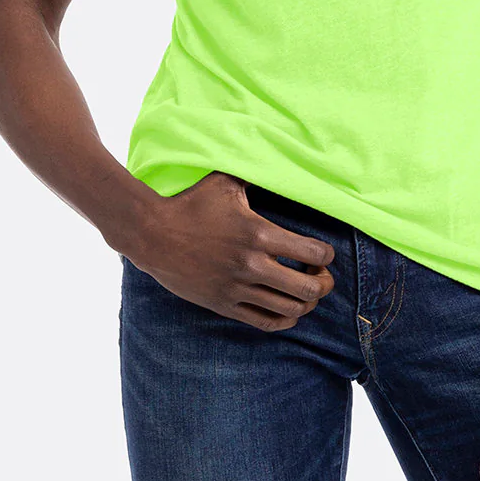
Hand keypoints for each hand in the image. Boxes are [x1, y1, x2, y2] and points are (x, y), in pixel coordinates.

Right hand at [123, 171, 336, 331]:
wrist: (152, 233)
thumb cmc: (191, 203)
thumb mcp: (226, 181)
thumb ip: (255, 173)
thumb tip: (278, 158)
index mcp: (258, 233)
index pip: (313, 253)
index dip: (327, 255)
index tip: (324, 252)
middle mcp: (252, 265)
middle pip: (308, 288)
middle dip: (324, 283)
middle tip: (321, 275)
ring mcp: (237, 288)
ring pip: (290, 310)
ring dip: (307, 303)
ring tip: (306, 291)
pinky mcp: (224, 304)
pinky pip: (264, 322)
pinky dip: (284, 320)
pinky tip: (288, 310)